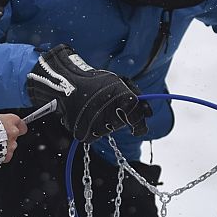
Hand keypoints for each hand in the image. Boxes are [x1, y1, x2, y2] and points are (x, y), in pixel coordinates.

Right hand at [0, 113, 26, 162]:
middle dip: (9, 137)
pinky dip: (1, 155)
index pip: (21, 124)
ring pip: (12, 146)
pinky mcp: (7, 155)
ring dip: (5, 146)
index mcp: (10, 120)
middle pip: (16, 135)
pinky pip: (7, 156)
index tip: (13, 128)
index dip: (17, 127)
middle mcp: (13, 132)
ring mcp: (11, 144)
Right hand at [26, 44, 150, 141]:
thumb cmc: (96, 82)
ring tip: (93, 108)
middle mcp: (112, 114)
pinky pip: (93, 135)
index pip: (137, 119)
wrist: (66, 83)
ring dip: (103, 122)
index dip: (139, 126)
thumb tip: (149, 113)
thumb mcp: (119, 82)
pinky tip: (86, 114)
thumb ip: (137, 96)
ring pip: (106, 130)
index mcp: (124, 99)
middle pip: (120, 124)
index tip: (138, 129)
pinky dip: (91, 127)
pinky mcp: (84, 134)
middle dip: (116, 117)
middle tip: (105, 105)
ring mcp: (97, 125)